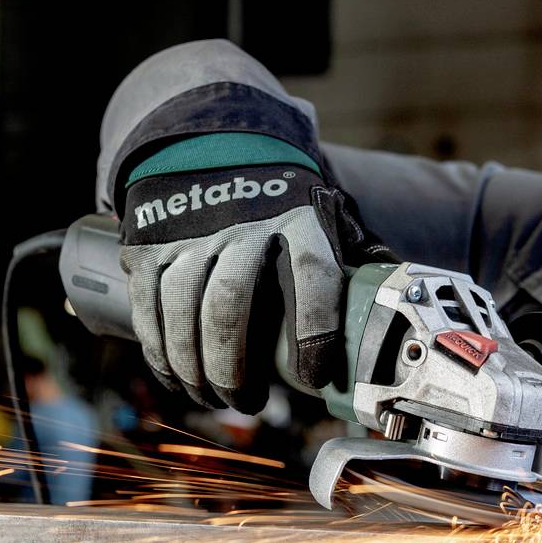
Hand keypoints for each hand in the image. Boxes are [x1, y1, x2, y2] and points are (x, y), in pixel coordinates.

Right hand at [119, 137, 393, 413]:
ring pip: (183, 311)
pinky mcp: (149, 242)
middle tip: (246, 402)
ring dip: (193, 369)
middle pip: (230, 306)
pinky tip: (176, 377)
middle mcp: (241, 223)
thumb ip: (353, 252)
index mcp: (299, 217)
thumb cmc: (279, 196)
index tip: (313, 376)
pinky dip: (159, 351)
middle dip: (233, 368)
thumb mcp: (323, 209)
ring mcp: (189, 232)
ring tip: (211, 398)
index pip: (312, 276)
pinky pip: (149, 306)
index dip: (314, 331)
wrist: (210, 140)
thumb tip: (392, 292)